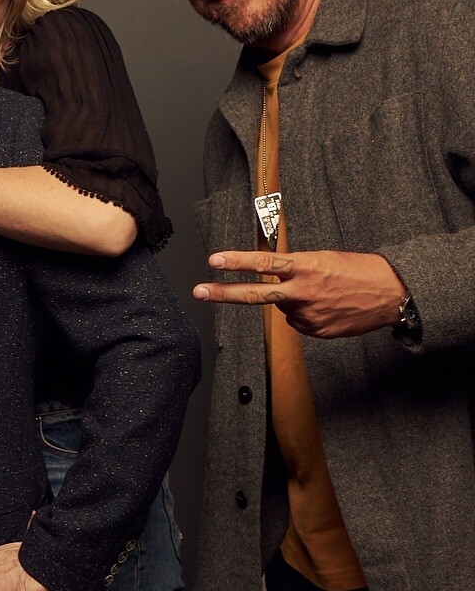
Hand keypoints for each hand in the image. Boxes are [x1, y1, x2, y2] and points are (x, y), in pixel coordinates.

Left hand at [194, 249, 406, 337]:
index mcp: (307, 266)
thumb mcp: (324, 259)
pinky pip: (299, 322)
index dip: (238, 262)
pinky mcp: (315, 331)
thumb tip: (274, 283)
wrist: (393, 294)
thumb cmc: (360, 270)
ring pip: (284, 309)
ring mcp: (308, 314)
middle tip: (197, 291)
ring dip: (295, 302)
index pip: (265, 263)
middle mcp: (303, 291)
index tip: (214, 260)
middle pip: (255, 294)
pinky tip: (328, 308)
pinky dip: (308, 316)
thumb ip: (295, 270)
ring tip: (324, 295)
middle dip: (223, 293)